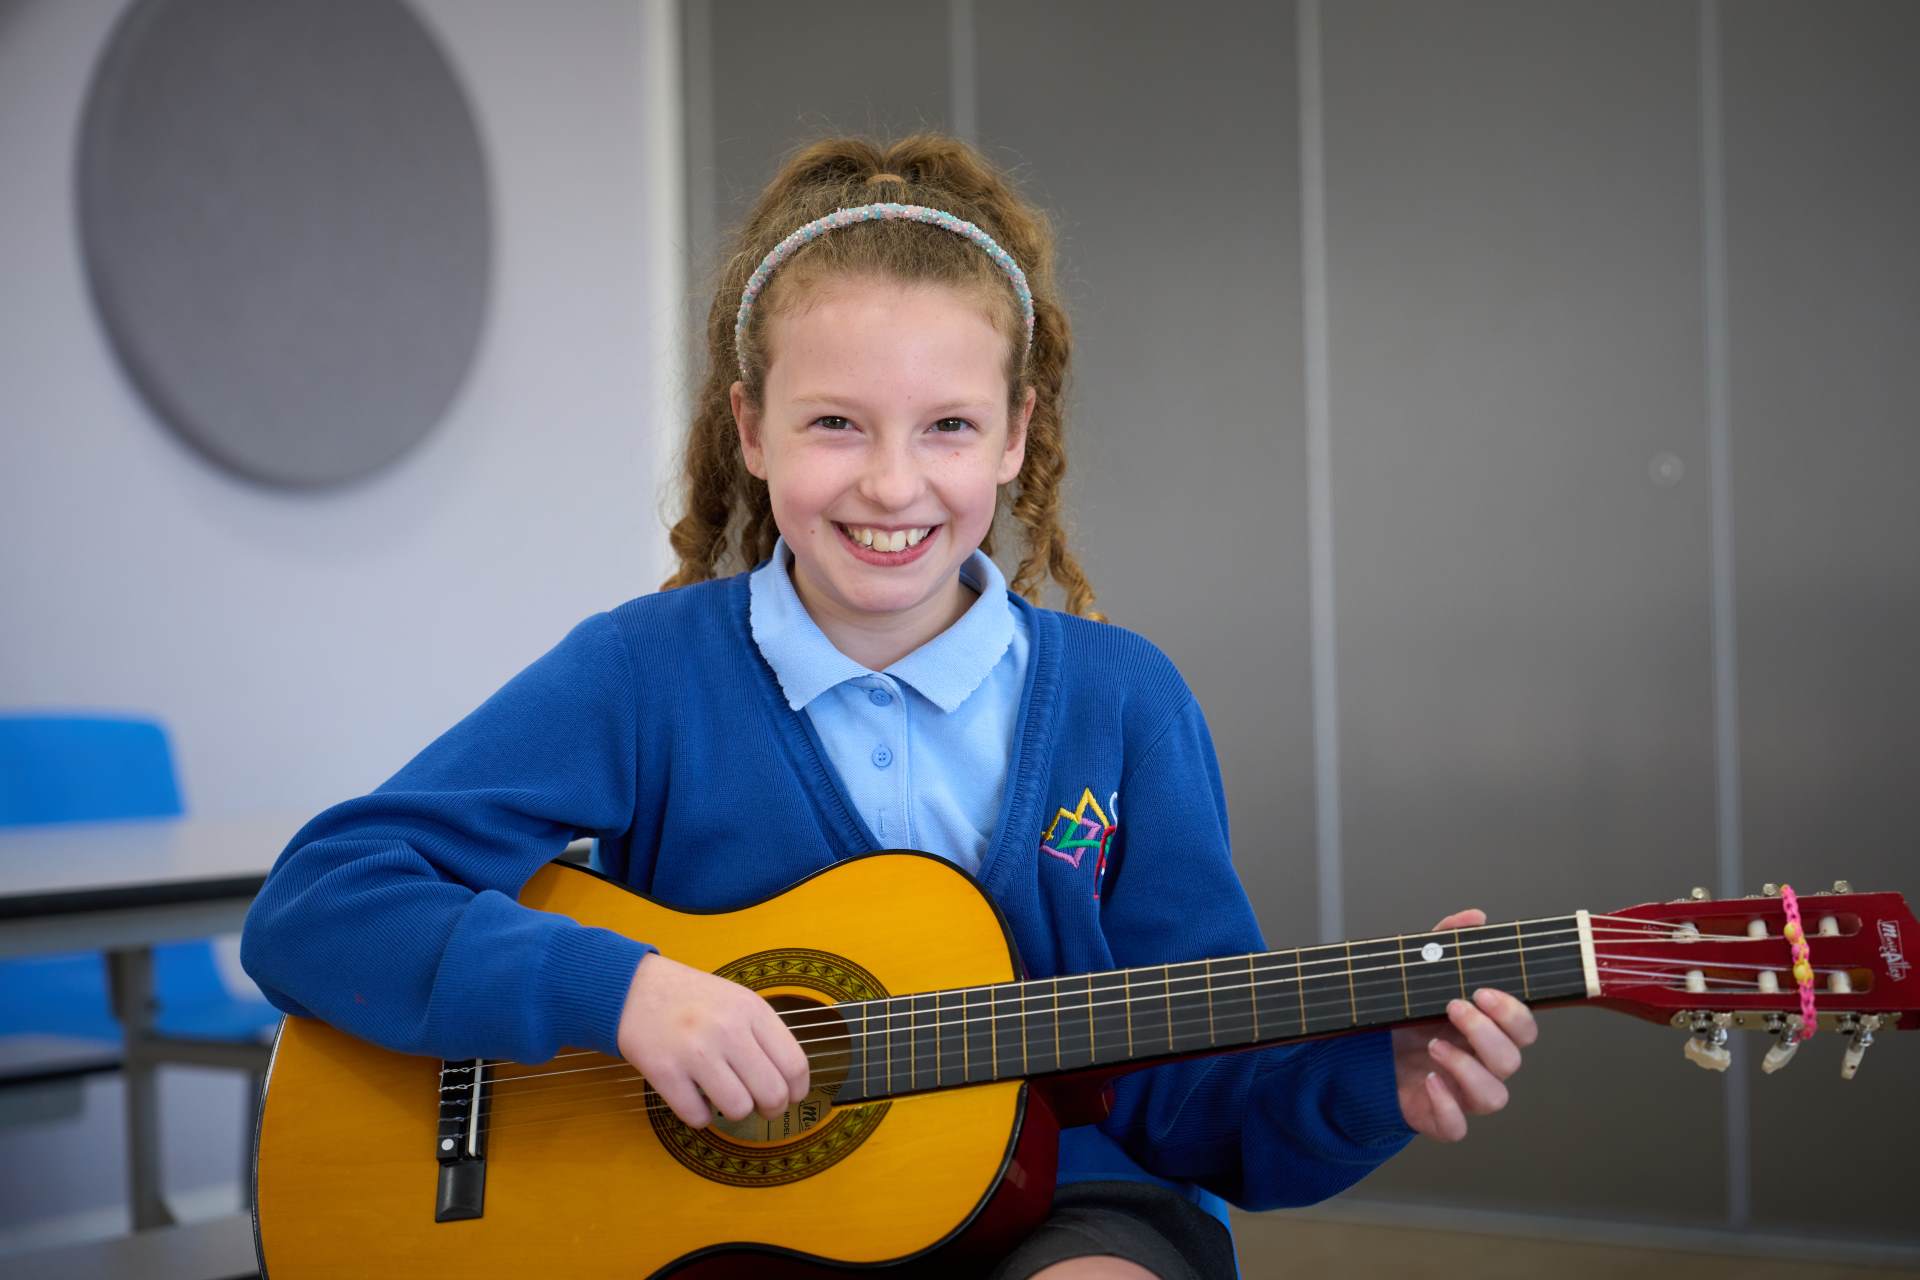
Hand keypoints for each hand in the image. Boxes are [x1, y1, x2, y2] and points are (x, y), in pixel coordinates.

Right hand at [615, 951, 809, 1128]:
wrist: (633, 988)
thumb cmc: (692, 999)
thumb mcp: (737, 1000)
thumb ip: (764, 1035)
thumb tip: (791, 1083)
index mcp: (752, 1009)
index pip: (795, 1065)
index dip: (797, 1092)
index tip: (790, 1097)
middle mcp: (728, 1029)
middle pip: (773, 1094)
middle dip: (771, 1110)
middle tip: (760, 1106)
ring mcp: (695, 1051)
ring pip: (738, 1110)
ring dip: (734, 1112)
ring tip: (724, 1096)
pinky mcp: (664, 1071)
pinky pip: (698, 1117)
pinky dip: (700, 1116)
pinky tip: (695, 1097)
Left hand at [1390, 908, 1537, 1141]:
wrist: (1367, 1054)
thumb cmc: (1407, 1016)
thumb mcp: (1421, 974)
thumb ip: (1446, 944)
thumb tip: (1476, 917)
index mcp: (1487, 1031)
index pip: (1524, 1029)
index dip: (1512, 1012)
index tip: (1482, 990)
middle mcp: (1483, 1065)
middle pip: (1511, 1060)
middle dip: (1487, 1032)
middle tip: (1454, 1007)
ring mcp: (1464, 1094)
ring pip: (1493, 1097)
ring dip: (1467, 1069)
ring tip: (1433, 1045)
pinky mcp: (1440, 1118)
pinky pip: (1458, 1127)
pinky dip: (1447, 1107)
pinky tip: (1428, 1079)